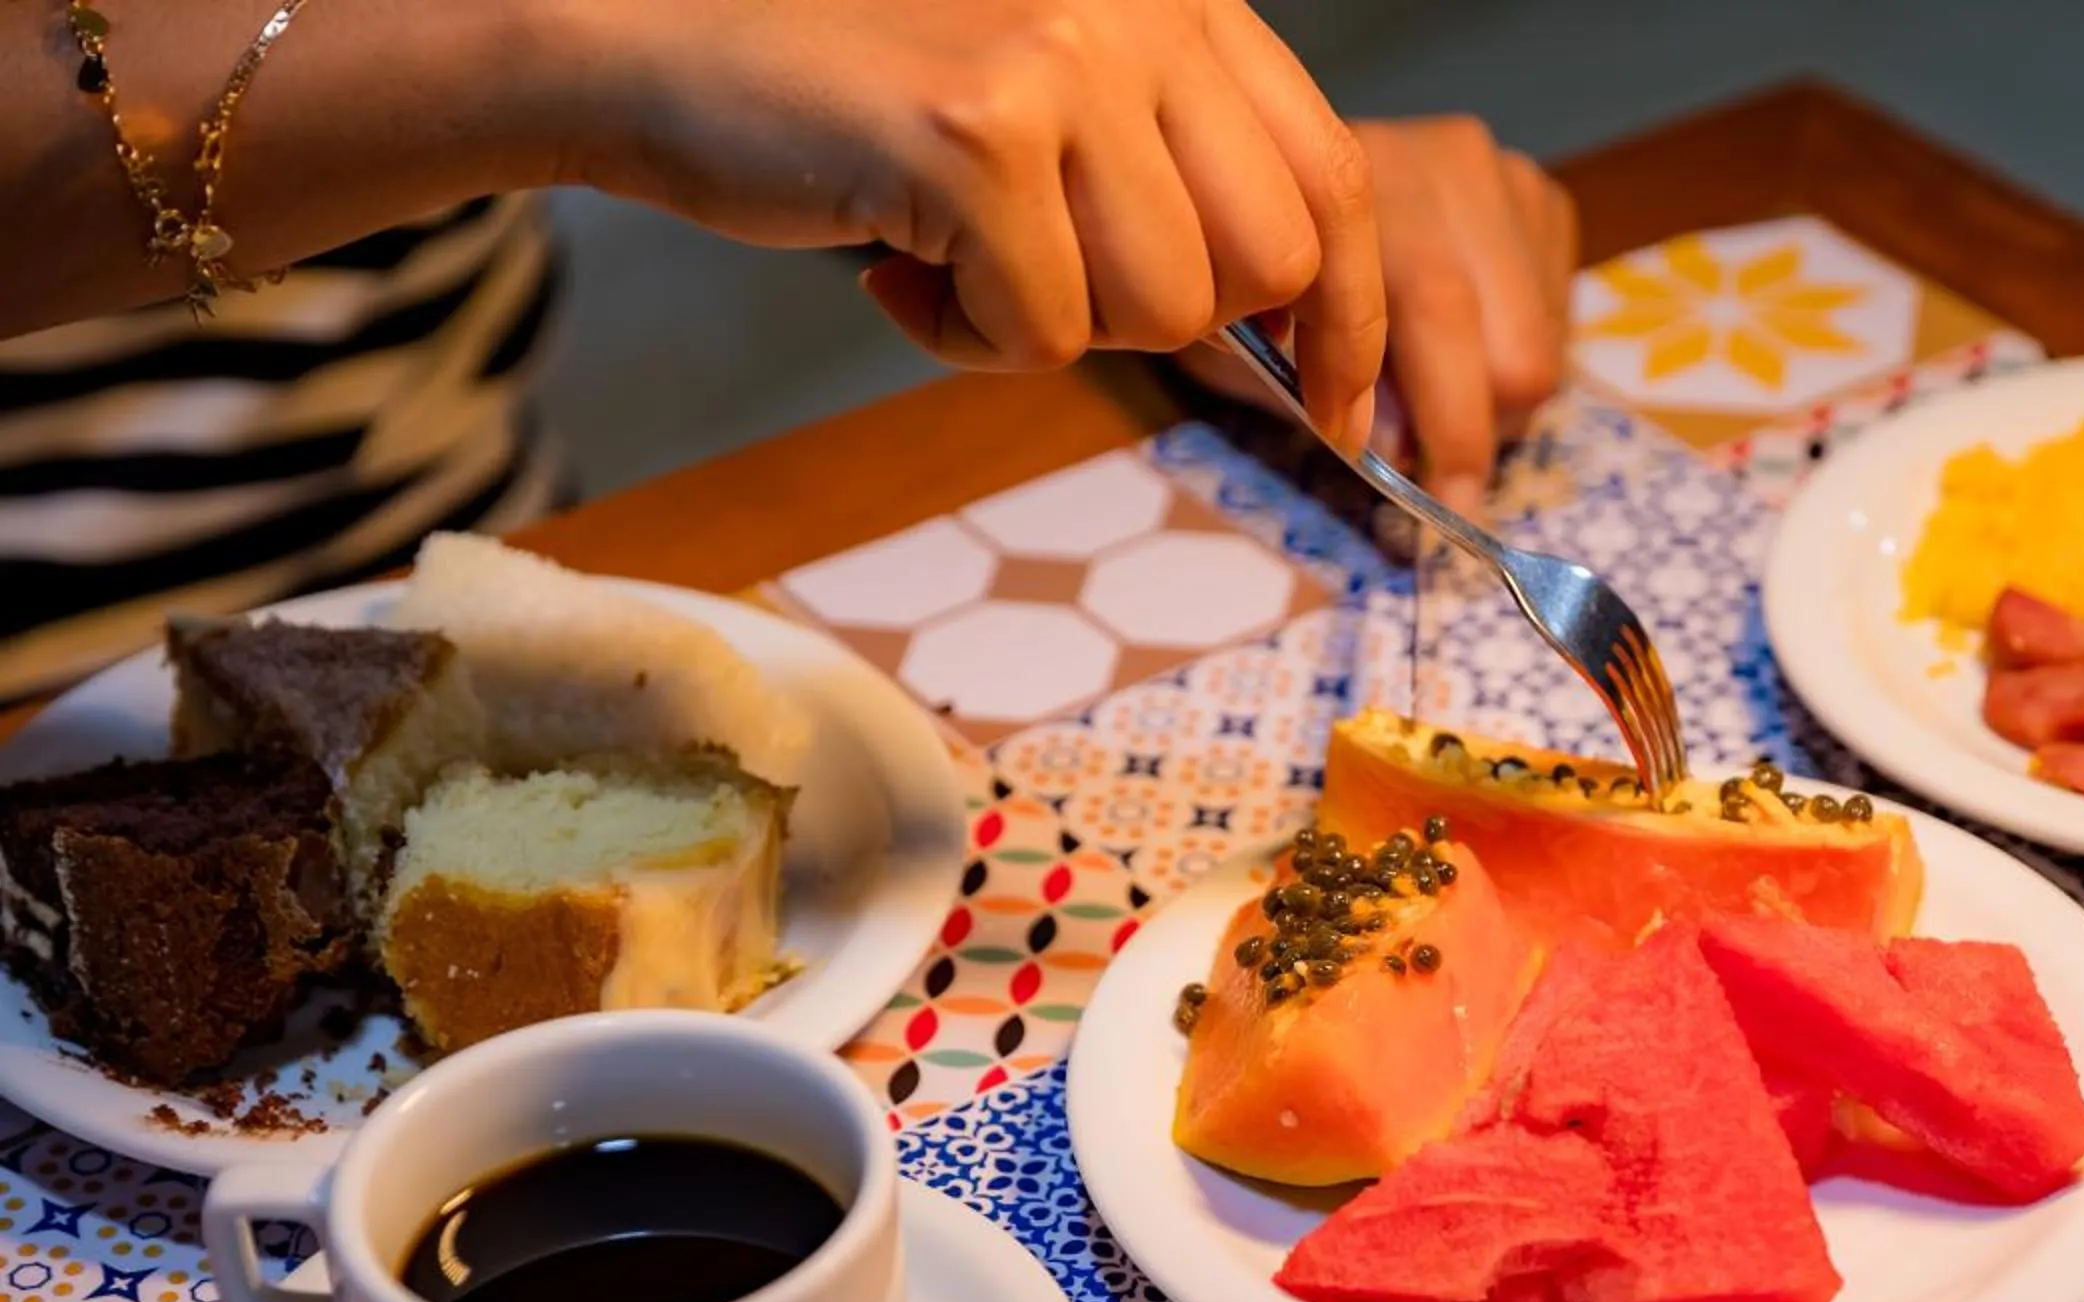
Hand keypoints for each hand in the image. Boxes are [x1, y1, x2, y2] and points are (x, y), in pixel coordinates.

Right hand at [563, 0, 1384, 447]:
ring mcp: (1062, 64)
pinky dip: (966, 339)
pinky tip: (898, 263)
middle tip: (1047, 276)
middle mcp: (1140, 12)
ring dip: (1052, 327)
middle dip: (1167, 318)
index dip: (1354, 317)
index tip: (1343, 411)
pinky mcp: (976, 137)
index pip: (1338, 178)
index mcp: (1180, 2)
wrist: (661, 47)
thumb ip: (1181, 179)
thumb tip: (1307, 338)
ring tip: (955, 253)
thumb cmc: (863, 104)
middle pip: (1267, 266)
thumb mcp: (1062, 108)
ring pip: (1163, 310)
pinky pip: (1045, 333)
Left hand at [1183, 116, 1578, 515]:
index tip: (1445, 508)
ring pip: (1546, 346)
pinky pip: (1560, 319)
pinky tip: (1465, 346)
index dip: (1448, 430)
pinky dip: (1519, 357)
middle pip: (1516, 350)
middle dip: (1478, 429)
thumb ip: (1323, 388)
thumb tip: (1402, 452)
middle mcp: (1449, 166)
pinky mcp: (1541, 198)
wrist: (1278, 177)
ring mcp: (1504, 178)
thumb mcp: (1253, 338)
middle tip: (1434, 463)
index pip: (1440, 316)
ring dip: (1497, 399)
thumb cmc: (1262, 273)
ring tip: (1437, 392)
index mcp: (1360, 188)